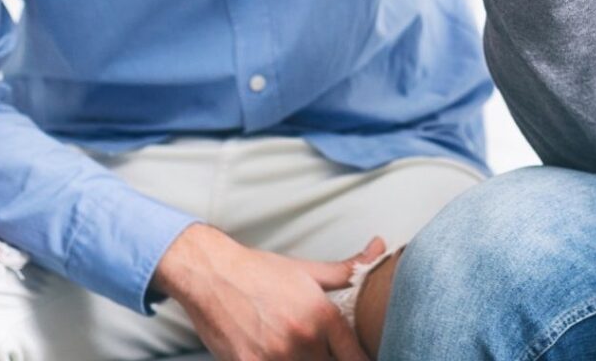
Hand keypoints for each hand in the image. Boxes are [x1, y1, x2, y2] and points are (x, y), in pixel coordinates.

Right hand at [153, 222, 384, 360]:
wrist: (213, 275)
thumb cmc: (262, 271)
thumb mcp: (309, 270)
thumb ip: (348, 270)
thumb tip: (381, 246)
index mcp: (322, 315)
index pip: (355, 357)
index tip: (361, 360)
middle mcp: (302, 339)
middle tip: (324, 352)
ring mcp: (275, 357)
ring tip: (301, 353)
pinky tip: (274, 356)